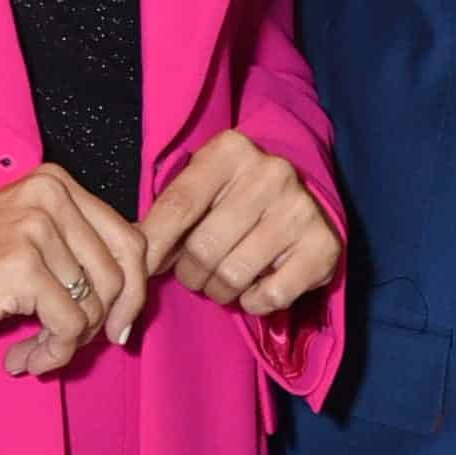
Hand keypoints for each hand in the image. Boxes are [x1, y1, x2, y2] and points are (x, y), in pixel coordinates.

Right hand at [0, 167, 147, 375]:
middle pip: (121, 275)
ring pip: (95, 305)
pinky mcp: (22, 267)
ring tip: (36, 354)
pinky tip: (22, 360)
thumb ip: (77, 253)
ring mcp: (36, 230)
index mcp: (55, 183)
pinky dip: (52, 354)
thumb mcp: (26, 243)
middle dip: (102, 323)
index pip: (130, 241)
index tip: (113, 327)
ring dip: (69, 344)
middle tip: (68, 347)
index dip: (132, 294)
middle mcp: (49, 197)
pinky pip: (70, 327)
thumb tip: (134, 294)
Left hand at [142, 132, 341, 319]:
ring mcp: (300, 210)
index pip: (179, 205)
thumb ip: (167, 215)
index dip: (155, 245)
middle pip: (203, 247)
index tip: (142, 269)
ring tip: (222, 280)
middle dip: (189, 273)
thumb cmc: (235, 197)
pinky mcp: (323, 247)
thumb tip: (132, 252)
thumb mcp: (201, 189)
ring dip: (218, 290)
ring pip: (232, 276)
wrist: (301, 200)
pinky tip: (253, 287)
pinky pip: (269, 296)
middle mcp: (270, 174)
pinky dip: (252, 303)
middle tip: (194, 273)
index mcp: (231, 151)